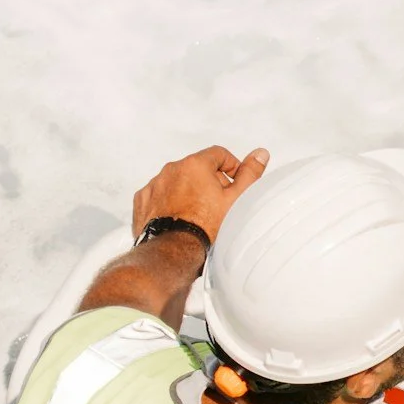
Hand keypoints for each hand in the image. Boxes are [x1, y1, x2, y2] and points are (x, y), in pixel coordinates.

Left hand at [130, 146, 270, 240]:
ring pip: (178, 180)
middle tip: (219, 202)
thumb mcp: (236, 199)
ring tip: (198, 212)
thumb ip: (250, 174)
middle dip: (210, 180)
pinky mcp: (143, 200)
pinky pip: (159, 193)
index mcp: (195, 164)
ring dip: (189, 190)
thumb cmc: (206, 226)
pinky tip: (179, 216)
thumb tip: (260, 153)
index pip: (219, 154)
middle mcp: (171, 169)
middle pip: (197, 167)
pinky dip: (169, 200)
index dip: (231, 166)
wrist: (173, 250)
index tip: (235, 183)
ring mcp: (154, 184)